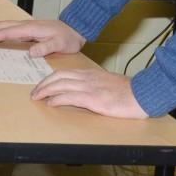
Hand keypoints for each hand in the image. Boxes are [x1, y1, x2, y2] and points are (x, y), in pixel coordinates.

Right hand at [0, 19, 84, 57]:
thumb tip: (31, 52)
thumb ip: (46, 47)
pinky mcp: (28, 30)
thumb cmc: (68, 37)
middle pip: (0, 26)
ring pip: (3, 26)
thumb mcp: (60, 44)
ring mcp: (26, 27)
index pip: (6, 32)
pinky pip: (8, 30)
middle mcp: (25, 26)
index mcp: (30, 29)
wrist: (76, 28)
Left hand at [31, 68, 148, 118]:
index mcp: (90, 74)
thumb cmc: (127, 92)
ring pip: (61, 85)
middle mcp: (87, 78)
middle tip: (34, 93)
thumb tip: (82, 92)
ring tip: (37, 98)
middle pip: (58, 77)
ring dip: (46, 91)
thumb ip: (93, 84)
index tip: (42, 86)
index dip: (50, 79)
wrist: (142, 94)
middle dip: (43, 85)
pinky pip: (71, 97)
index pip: (64, 73)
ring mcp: (90, 88)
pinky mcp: (93, 99)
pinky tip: (51, 103)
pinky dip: (58, 99)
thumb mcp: (107, 83)